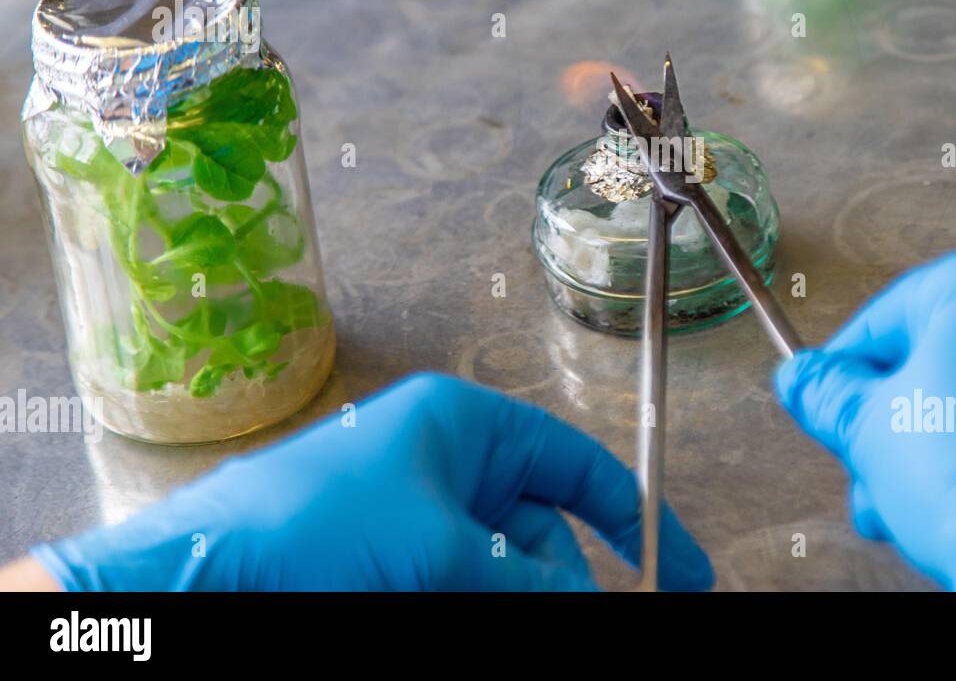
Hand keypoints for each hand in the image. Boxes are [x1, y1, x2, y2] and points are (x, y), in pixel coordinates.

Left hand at [33, 373, 713, 590]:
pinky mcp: (386, 556)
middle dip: (565, 578)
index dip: (630, 516)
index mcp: (462, 424)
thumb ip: (530, 582)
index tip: (674, 569)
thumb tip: (597, 604)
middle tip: (593, 613)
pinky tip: (481, 609)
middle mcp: (442, 461)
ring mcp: (412, 512)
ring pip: (499, 566)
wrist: (199, 578)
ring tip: (507, 608)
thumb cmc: (309, 528)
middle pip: (540, 528)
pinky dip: (479, 598)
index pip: (573, 464)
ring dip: (519, 593)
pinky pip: (459, 580)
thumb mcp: (441, 553)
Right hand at [774, 246, 955, 590]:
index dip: (846, 378)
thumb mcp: (866, 429)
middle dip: (900, 427)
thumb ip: (826, 393)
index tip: (834, 418)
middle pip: (943, 363)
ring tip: (924, 509)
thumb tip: (801, 377)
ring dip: (952, 447)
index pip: (881, 322)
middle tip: (874, 480)